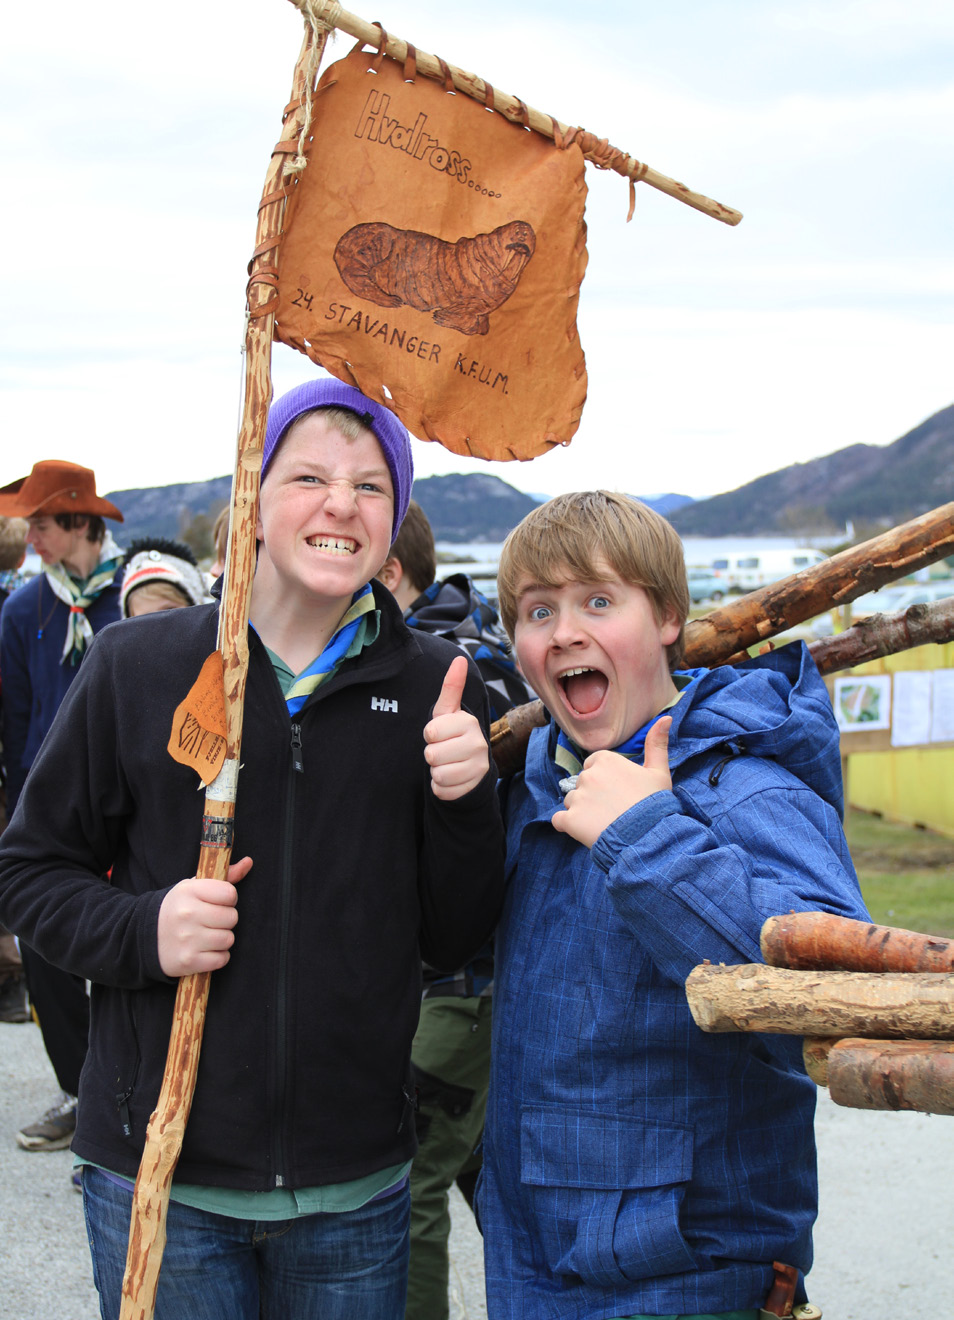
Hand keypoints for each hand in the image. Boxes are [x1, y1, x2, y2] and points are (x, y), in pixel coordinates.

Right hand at [157, 855, 251, 976]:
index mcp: (189, 891)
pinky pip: (221, 959)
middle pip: (232, 917)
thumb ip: (224, 876)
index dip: (228, 899)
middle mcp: (187, 914)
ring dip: (222, 939)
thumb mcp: (193, 887)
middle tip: (211, 921)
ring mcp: (187, 939)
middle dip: (226, 920)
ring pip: (228, 939)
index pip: (230, 894)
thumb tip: (249, 862)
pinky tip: (204, 950)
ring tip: (207, 935)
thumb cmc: (176, 909)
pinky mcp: (188, 961)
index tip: (217, 902)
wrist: (143, 937)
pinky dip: (217, 957)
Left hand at [423, 655, 489, 800]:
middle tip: (444, 750)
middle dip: (432, 755)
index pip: (430, 732)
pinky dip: (441, 787)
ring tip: (447, 763)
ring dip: (436, 771)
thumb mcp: (448, 712)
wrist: (470, 765)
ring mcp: (478, 767)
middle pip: (432, 755)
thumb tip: (459, 658)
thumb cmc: (453, 734)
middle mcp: (478, 744)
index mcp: (469, 722)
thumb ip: (451, 687)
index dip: (429, 735)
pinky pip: (442, 791)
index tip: (440, 734)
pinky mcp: (473, 788)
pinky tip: (451, 778)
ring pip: (437, 774)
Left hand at [552, 717, 672, 847]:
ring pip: (571, 801)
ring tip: (603, 822)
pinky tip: (584, 831)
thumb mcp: (659, 772)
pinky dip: (567, 826)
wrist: (649, 837)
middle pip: (582, 783)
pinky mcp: (570, 820)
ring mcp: (577, 798)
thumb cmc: (655, 804)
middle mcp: (588, 775)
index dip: (605, 779)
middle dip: (592, 795)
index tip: (618, 792)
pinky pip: (559, 820)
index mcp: (606, 760)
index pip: (594, 765)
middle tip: (614, 809)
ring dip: (581, 811)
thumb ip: (657, 743)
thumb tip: (665, 717)